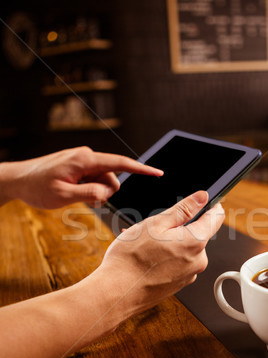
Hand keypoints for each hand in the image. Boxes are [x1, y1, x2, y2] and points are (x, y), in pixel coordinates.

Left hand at [0, 146, 162, 208]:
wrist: (18, 179)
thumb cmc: (37, 187)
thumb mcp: (62, 196)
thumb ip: (88, 195)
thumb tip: (107, 192)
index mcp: (85, 160)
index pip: (121, 163)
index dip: (142, 169)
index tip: (159, 173)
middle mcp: (86, 156)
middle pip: (112, 177)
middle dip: (105, 192)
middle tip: (85, 201)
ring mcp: (82, 160)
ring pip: (103, 180)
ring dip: (95, 192)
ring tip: (74, 196)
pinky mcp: (78, 165)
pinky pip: (93, 179)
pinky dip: (89, 189)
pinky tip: (73, 192)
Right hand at [94, 190, 224, 327]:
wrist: (116, 293)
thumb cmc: (132, 258)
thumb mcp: (156, 223)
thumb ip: (184, 209)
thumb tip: (202, 197)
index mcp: (196, 242)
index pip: (215, 217)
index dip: (209, 205)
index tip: (199, 201)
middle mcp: (198, 261)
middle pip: (196, 234)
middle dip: (178, 227)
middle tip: (154, 227)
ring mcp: (188, 275)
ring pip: (183, 249)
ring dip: (168, 242)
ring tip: (143, 244)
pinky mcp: (178, 285)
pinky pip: (176, 264)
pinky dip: (164, 257)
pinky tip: (144, 257)